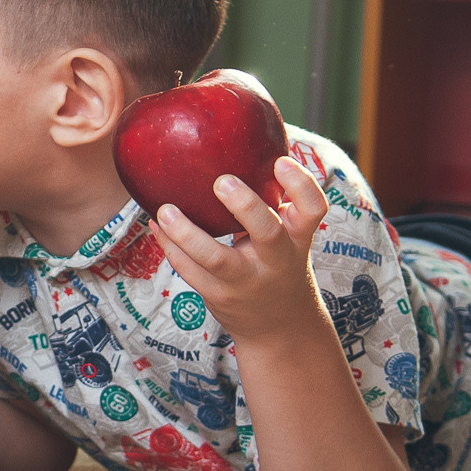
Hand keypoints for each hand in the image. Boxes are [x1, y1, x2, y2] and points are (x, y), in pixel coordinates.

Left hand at [152, 155, 330, 341]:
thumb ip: (275, 201)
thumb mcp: (289, 236)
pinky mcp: (219, 296)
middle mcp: (277, 260)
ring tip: (165, 210)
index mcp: (298, 238)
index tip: (280, 160)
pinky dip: (170, 248)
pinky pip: (190, 272)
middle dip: (245, 206)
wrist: (280, 326)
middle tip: (221, 181)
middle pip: (268, 232)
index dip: (301, 184)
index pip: (313, 209)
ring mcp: (247, 281)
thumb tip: (243, 143)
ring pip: (217, 259)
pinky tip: (157, 227)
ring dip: (187, 233)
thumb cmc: (277, 263)